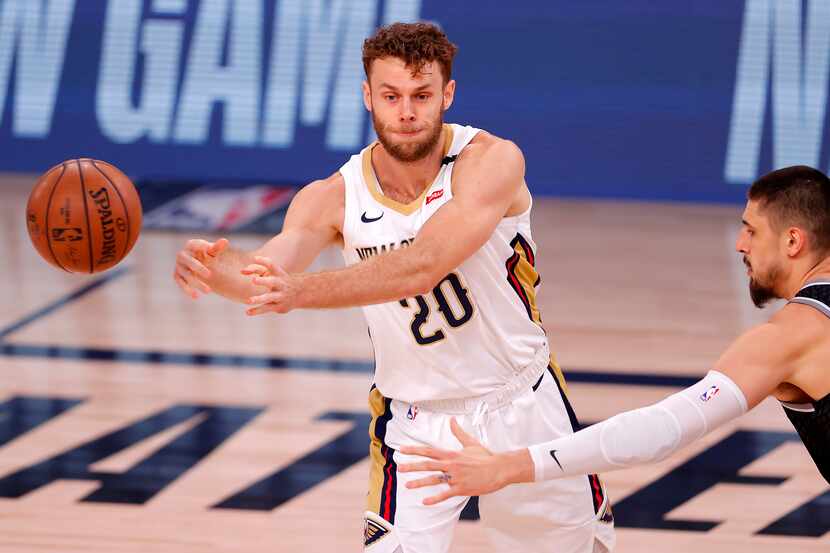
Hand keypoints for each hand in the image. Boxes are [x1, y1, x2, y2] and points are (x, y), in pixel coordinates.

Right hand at [173, 238, 228, 298]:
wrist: (199, 265)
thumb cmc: (208, 255)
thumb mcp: (213, 251)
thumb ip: (217, 247)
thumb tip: (225, 241)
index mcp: (191, 246)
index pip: (194, 244)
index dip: (201, 246)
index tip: (209, 249)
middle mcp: (182, 255)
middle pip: (188, 261)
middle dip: (198, 268)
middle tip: (210, 275)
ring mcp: (179, 266)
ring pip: (186, 275)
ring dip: (197, 283)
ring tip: (209, 291)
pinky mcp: (177, 276)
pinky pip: (181, 283)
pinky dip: (187, 290)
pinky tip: (196, 296)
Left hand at [242, 256, 302, 314]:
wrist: (301, 293)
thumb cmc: (280, 280)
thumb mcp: (273, 273)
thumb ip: (257, 270)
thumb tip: (241, 271)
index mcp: (279, 274)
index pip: (272, 265)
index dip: (264, 261)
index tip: (255, 258)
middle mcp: (280, 284)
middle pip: (272, 282)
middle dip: (263, 281)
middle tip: (253, 280)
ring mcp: (280, 296)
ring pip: (269, 298)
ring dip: (259, 299)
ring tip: (248, 300)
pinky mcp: (278, 306)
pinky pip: (266, 308)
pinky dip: (257, 311)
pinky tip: (247, 312)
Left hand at [398, 418, 517, 504]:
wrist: (499, 469)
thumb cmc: (485, 456)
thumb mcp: (470, 442)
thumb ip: (458, 432)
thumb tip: (452, 420)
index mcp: (451, 454)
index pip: (429, 451)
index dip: (414, 450)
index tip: (402, 449)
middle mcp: (451, 465)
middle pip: (427, 465)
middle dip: (412, 466)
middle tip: (399, 468)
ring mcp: (455, 477)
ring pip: (434, 480)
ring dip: (419, 483)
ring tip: (407, 485)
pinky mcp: (461, 489)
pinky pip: (445, 494)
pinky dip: (435, 499)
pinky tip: (424, 502)